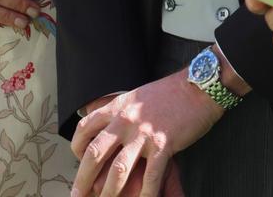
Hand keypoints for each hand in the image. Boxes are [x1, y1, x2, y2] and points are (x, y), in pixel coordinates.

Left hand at [71, 70, 221, 196]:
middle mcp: (125, 120)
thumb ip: (121, 112)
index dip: (77, 147)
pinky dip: (144, 194)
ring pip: (118, 169)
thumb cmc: (168, 93)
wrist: (196, 87)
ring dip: (108, 192)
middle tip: (76, 195)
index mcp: (117, 106)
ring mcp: (143, 133)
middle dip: (83, 178)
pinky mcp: (163, 145)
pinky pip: (150, 177)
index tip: (78, 161)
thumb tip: (109, 129)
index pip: (85, 127)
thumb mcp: (136, 96)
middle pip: (95, 153)